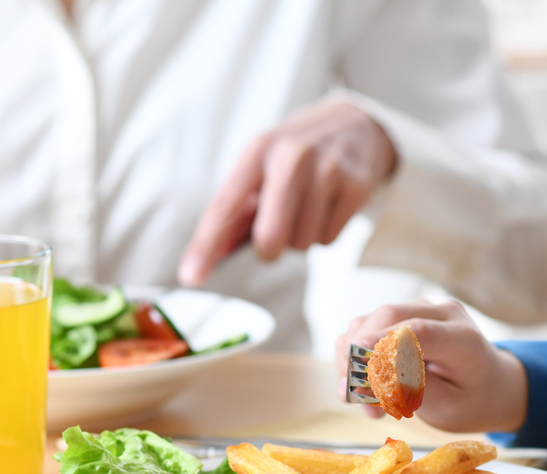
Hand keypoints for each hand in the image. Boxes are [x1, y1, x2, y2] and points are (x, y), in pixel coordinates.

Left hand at [178, 100, 396, 285]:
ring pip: (301, 244)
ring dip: (300, 238)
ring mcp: (327, 171)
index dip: (206, 246)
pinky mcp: (355, 187)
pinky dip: (324, 233)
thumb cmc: (297, 154)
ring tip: (307, 208)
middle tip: (277, 231)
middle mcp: (291, 158)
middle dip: (269, 248)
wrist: (355, 124)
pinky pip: (328, 240)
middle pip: (269, 239)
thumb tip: (206, 259)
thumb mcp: (262, 165)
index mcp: (258, 151)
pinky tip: (327, 207)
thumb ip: (236, 210)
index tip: (191, 276)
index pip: (225, 208)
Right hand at [336, 301, 528, 432]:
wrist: (489, 386)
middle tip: (353, 396)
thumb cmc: (471, 400)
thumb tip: (366, 378)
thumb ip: (410, 388)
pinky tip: (366, 384)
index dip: (383, 342)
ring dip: (354, 359)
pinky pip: (367, 327)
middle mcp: (443, 314)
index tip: (356, 364)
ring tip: (364, 399)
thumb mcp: (447, 407)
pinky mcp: (405, 315)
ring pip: (370, 320)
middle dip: (360, 354)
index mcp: (463, 339)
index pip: (419, 331)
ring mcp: (422, 310)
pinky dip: (357, 355)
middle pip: (388, 316)